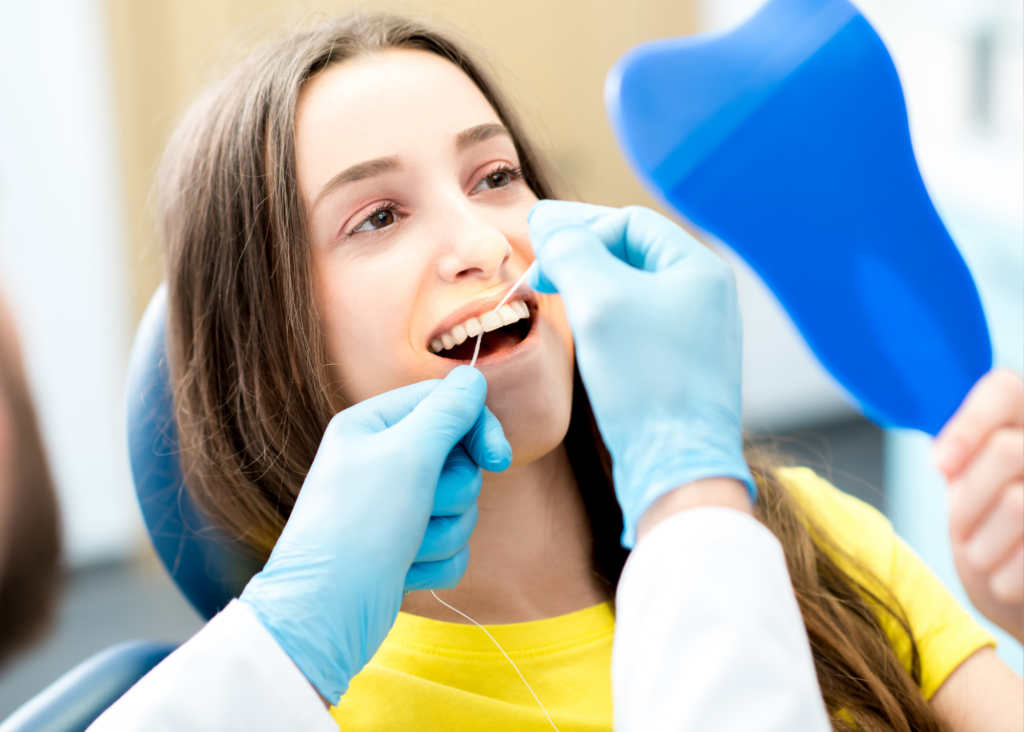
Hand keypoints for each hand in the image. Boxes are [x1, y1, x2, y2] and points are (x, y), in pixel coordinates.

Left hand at [240, 366, 511, 702]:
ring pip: (461, 507)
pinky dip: (436, 561)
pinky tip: (403, 572)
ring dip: (443, 532)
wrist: (323, 615)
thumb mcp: (407, 455)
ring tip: (405, 547)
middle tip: (421, 507)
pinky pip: (452, 545)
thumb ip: (447, 412)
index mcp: (373, 426)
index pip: (447, 406)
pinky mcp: (404, 549)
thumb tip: (472, 377)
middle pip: (460, 460)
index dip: (479, 431)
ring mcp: (393, 509)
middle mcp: (382, 462)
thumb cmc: (358, 527)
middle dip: (451, 493)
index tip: (499, 461)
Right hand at [528, 201, 753, 547]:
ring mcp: (696, 332)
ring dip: (589, 285)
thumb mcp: (598, 301)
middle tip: (538, 267)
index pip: (629, 223)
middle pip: (632, 252)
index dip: (578, 230)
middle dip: (581, 255)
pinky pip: (637, 323)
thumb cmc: (645, 381)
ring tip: (554, 294)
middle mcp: (705, 296)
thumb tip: (548, 221)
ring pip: (631, 289)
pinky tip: (583, 332)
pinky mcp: (681, 366)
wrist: (676, 465)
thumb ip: (571, 251)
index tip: (537, 254)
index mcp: (699, 269)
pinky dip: (604, 318)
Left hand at [934, 368, 1022, 642]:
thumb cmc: (989, 529)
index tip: (938, 465)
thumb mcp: (969, 487)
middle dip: (970, 499)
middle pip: (1008, 450)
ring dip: (984, 541)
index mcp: (1022, 416)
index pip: (1003, 389)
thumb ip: (959, 458)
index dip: (969, 425)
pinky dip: (1007, 575)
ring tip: (980, 556)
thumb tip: (937, 446)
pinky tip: (1003, 581)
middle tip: (961, 529)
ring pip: (1017, 502)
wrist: (1022, 587)